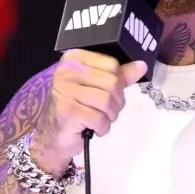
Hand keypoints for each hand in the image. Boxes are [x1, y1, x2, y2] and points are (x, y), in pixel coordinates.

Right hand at [33, 49, 147, 170]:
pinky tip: (92, 127)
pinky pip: (99, 118)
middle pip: (112, 82)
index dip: (119, 82)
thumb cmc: (76, 108)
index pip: (112, 64)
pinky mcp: (67, 111)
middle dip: (116, 102)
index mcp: (75, 58)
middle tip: (105, 110)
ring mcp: (65, 90)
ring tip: (99, 118)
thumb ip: (120, 75)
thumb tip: (141, 65)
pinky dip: (102, 127)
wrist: (53, 135)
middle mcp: (67, 70)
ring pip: (107, 101)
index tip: (109, 92)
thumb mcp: (98, 87)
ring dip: (110, 115)